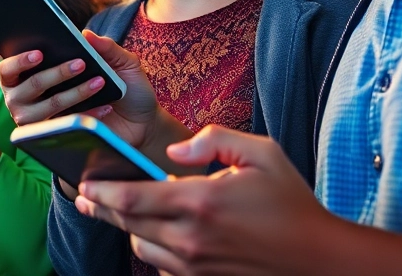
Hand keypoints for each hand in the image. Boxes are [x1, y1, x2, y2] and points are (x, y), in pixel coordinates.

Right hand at [0, 31, 154, 129]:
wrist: (139, 122)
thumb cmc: (122, 87)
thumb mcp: (121, 63)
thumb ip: (105, 47)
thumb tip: (85, 34)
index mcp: (30, 74)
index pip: (9, 68)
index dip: (20, 60)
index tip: (40, 54)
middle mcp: (27, 98)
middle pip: (31, 84)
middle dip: (56, 72)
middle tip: (80, 64)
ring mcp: (40, 120)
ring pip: (50, 105)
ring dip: (74, 93)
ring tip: (99, 82)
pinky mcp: (56, 137)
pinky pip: (67, 124)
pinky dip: (89, 113)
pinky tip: (106, 106)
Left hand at [77, 126, 334, 275]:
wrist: (319, 259)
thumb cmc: (290, 202)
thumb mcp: (261, 153)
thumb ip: (213, 140)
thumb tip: (174, 152)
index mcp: (199, 201)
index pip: (131, 197)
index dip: (99, 191)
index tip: (82, 184)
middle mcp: (191, 238)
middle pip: (127, 223)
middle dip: (102, 208)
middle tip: (86, 197)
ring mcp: (195, 266)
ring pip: (141, 247)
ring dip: (132, 228)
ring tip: (129, 210)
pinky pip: (162, 268)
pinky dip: (157, 251)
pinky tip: (163, 235)